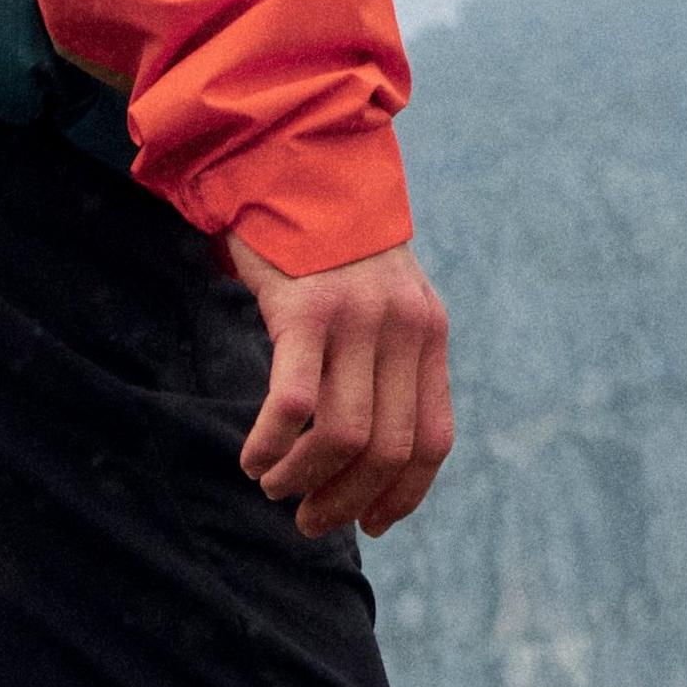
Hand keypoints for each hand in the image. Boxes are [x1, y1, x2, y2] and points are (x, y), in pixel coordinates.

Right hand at [231, 238, 453, 538]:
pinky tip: (252, 456)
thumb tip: (370, 449)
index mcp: (427, 333)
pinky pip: (292, 404)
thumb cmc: (325, 242)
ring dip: (305, 478)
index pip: (433, 440)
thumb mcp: (382, 297)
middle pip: (389, 449)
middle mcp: (402, 329)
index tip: (371, 525)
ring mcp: (356, 318)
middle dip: (347, 501)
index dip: (403, 495)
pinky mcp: (304, 309)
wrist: (294, 162)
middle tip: (309, 520)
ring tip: (274, 485)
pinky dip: (271, 445)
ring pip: (344, 436)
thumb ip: (386, 357)